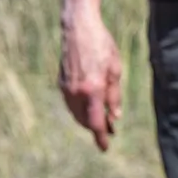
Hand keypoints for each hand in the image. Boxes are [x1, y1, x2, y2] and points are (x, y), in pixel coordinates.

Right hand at [60, 11, 122, 151]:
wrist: (78, 29)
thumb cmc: (102, 46)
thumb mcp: (116, 69)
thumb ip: (114, 95)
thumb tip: (114, 116)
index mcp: (92, 90)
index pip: (96, 122)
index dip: (101, 136)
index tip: (105, 147)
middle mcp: (76, 93)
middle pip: (85, 120)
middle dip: (97, 128)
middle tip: (111, 130)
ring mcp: (66, 88)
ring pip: (77, 113)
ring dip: (88, 120)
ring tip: (103, 120)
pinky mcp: (62, 83)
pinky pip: (72, 103)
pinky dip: (81, 109)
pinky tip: (91, 107)